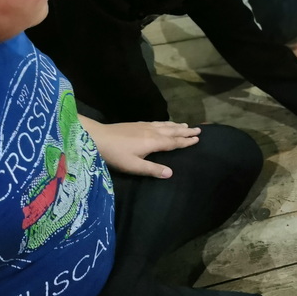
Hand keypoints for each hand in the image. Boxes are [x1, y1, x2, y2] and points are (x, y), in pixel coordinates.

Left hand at [83, 119, 199, 177]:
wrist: (97, 137)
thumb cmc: (115, 154)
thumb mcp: (133, 166)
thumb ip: (152, 169)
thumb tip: (171, 173)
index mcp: (154, 142)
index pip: (174, 142)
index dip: (186, 141)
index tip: (198, 139)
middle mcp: (152, 132)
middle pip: (172, 131)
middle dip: (185, 131)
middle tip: (198, 129)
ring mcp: (144, 126)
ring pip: (165, 125)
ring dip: (176, 126)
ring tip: (185, 125)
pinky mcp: (137, 124)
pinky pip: (157, 122)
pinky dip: (165, 123)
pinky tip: (164, 123)